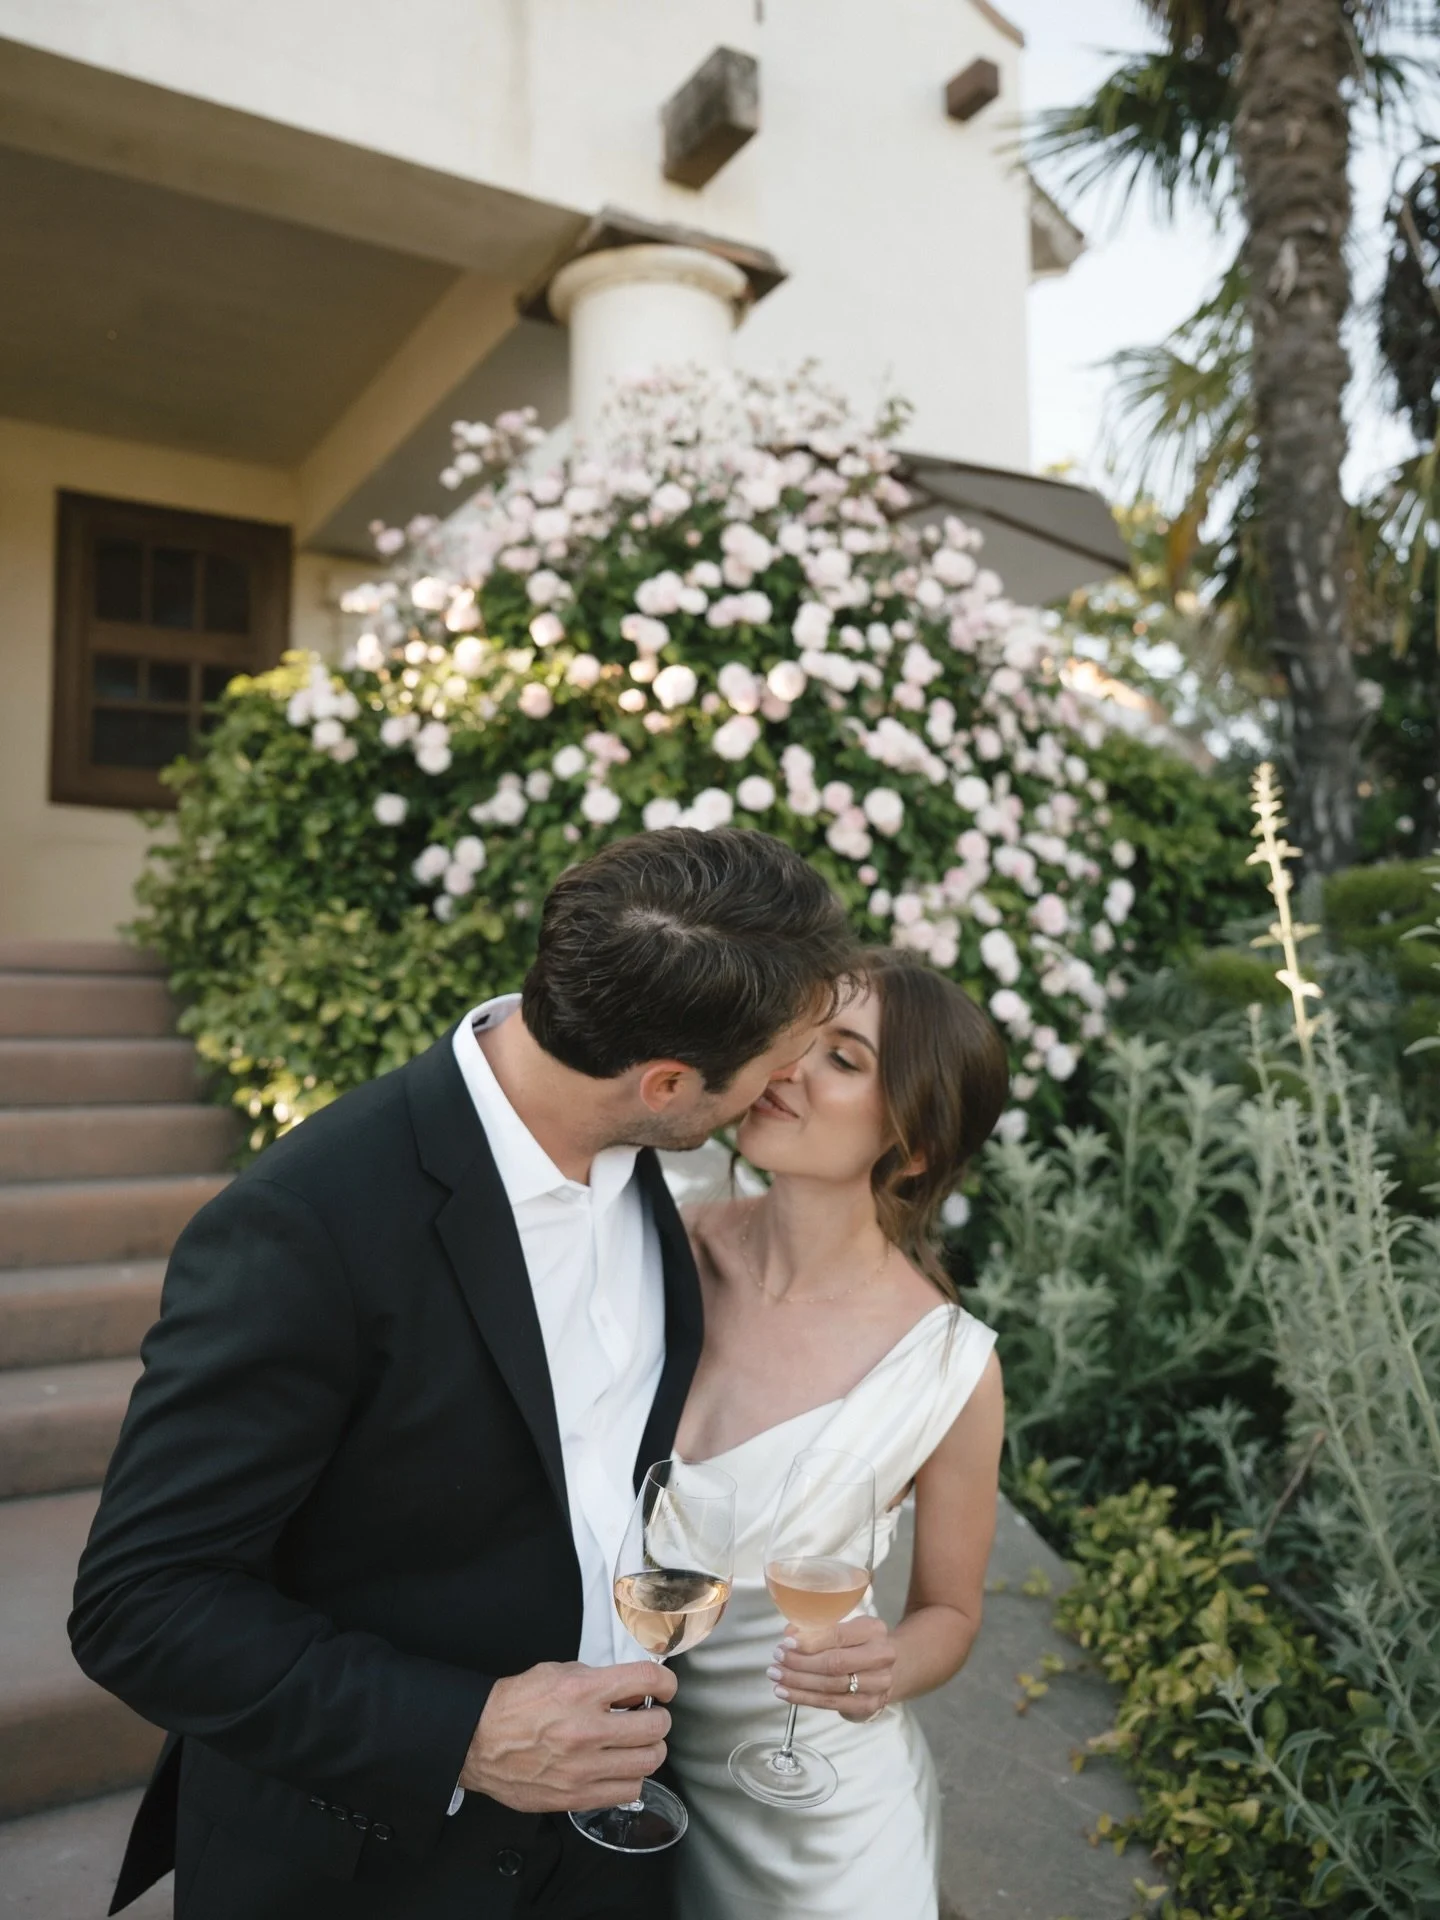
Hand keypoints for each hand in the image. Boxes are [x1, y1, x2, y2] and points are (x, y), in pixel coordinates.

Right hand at [460, 1660, 675, 1812]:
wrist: (479, 1742)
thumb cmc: (515, 1706)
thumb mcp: (557, 1672)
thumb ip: (598, 1678)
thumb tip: (631, 1690)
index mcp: (582, 1691)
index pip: (647, 1681)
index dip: (665, 1683)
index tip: (664, 1689)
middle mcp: (587, 1730)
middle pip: (656, 1726)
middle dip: (657, 1718)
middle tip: (648, 1717)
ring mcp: (584, 1768)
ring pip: (649, 1761)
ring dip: (649, 1750)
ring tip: (635, 1744)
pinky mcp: (577, 1796)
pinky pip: (629, 1791)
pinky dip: (632, 1778)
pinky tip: (619, 1767)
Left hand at [769, 1616, 895, 1722]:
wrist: (888, 1668)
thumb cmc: (859, 1643)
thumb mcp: (845, 1627)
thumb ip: (818, 1629)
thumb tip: (789, 1634)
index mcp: (873, 1630)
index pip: (838, 1635)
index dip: (810, 1641)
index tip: (787, 1643)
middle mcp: (880, 1657)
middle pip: (834, 1663)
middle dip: (801, 1662)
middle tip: (777, 1659)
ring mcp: (877, 1684)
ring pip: (830, 1686)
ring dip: (798, 1682)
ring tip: (777, 1677)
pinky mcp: (868, 1705)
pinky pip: (831, 1703)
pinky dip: (805, 1698)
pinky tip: (786, 1693)